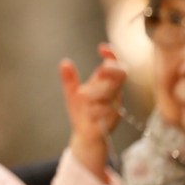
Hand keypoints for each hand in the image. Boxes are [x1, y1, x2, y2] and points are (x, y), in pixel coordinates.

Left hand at [59, 43, 124, 179]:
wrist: (86, 135)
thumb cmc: (82, 112)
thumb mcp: (72, 94)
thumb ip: (70, 79)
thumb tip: (65, 62)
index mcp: (103, 84)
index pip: (114, 64)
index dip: (111, 54)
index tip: (101, 48)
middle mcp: (112, 93)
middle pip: (119, 77)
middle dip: (111, 73)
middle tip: (101, 71)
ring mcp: (114, 107)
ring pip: (113, 96)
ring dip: (100, 93)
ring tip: (86, 96)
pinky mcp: (111, 121)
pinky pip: (107, 113)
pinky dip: (98, 111)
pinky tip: (90, 113)